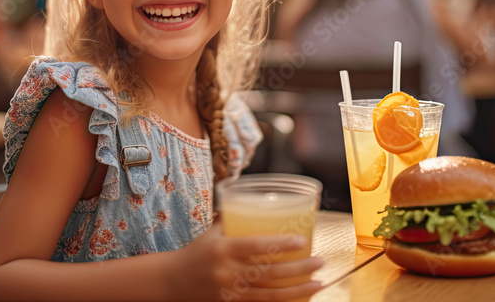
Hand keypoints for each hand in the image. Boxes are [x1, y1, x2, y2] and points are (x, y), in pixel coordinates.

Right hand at [168, 222, 324, 301]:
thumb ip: (234, 220)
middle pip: (269, 272)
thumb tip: (257, 202)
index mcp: (223, 249)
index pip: (256, 246)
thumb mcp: (212, 232)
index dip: (280, 244)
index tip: (302, 240)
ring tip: (318, 283)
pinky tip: (300, 298)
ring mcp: (231, 291)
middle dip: (299, 268)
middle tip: (319, 261)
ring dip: (298, 289)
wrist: (174, 281)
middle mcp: (228, 272)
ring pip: (270, 294)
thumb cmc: (197, 252)